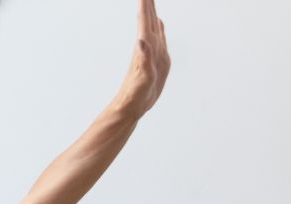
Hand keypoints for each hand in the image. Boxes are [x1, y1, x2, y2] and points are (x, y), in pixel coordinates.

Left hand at [112, 0, 170, 117]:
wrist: (132, 106)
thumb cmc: (135, 93)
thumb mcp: (143, 76)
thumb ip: (143, 58)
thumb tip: (141, 40)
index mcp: (145, 48)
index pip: (144, 22)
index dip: (145, 6)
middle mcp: (148, 47)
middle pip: (147, 20)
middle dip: (148, 4)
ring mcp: (152, 52)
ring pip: (152, 27)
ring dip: (152, 13)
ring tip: (151, 0)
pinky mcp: (156, 60)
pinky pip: (159, 39)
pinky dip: (159, 29)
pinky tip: (158, 23)